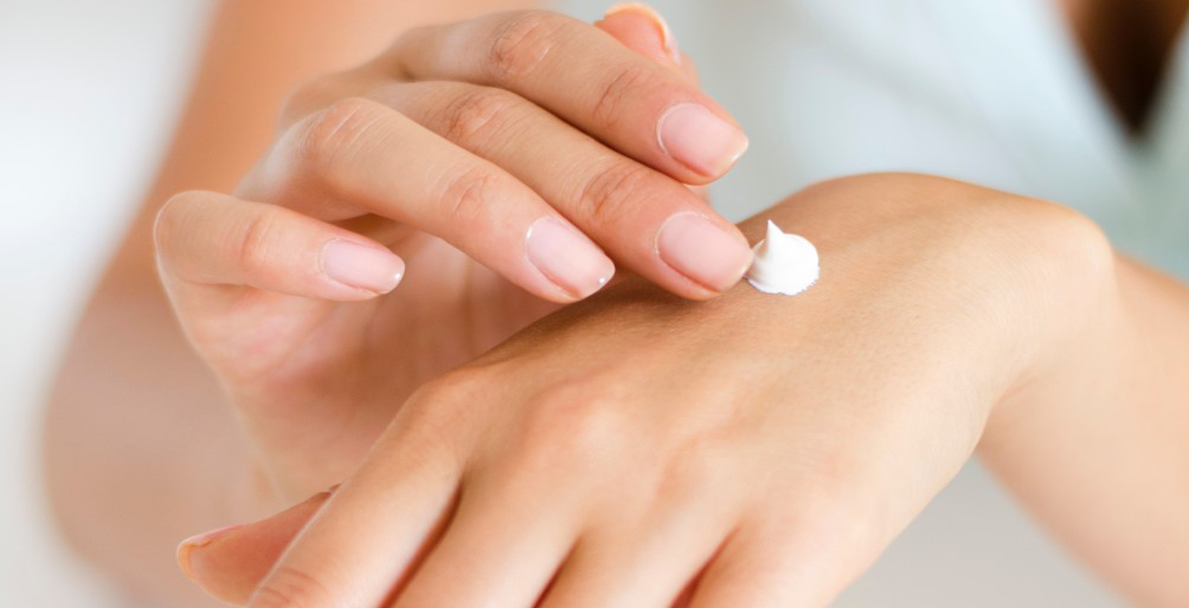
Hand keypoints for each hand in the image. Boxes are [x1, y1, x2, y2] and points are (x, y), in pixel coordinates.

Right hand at [152, 7, 749, 504]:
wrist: (379, 448)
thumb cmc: (482, 341)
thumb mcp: (582, 259)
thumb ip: (622, 162)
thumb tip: (662, 38)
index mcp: (449, 87)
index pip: (535, 51)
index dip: (627, 93)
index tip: (720, 153)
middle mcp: (362, 108)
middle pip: (474, 99)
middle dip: (594, 176)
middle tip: (692, 252)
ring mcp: (277, 178)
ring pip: (361, 139)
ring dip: (477, 201)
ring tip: (570, 276)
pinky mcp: (205, 265)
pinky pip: (222, 231)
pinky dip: (297, 245)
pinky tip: (379, 280)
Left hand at [179, 173, 1113, 605]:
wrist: (881, 278)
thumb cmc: (676, 353)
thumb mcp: (516, 398)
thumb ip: (360, 499)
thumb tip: (201, 569)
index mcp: (470, 414)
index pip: (332, 585)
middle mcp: (556, 450)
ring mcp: (675, 497)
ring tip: (579, 601)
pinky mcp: (791, 542)